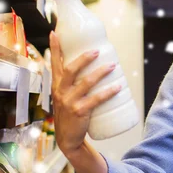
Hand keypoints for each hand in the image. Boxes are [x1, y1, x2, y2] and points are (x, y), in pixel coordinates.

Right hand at [50, 32, 120, 155]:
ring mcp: (69, 102)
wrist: (68, 139)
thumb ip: (72, 82)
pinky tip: (118, 87)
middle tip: (97, 50)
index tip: (55, 32)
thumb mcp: (65, 96)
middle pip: (70, 70)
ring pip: (86, 83)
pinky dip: (108, 92)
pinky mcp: (79, 112)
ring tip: (113, 65)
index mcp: (56, 85)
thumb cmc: (69, 114)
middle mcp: (60, 91)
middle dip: (83, 58)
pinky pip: (96, 99)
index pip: (54, 63)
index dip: (54, 48)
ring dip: (101, 73)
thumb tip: (91, 64)